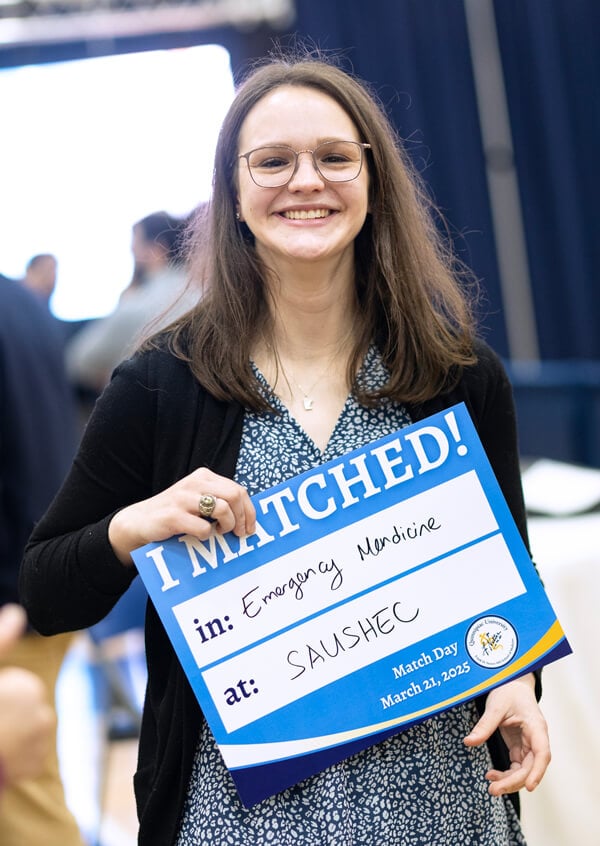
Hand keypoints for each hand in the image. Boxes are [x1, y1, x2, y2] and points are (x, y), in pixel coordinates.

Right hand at [0, 605, 54, 784]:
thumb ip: (2, 642)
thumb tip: (17, 612)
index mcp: (28, 689)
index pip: (18, 687)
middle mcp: (43, 716)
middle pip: (26, 709)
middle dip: (9, 713)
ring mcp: (40, 745)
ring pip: (28, 732)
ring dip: (14, 735)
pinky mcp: (34, 767)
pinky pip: (29, 756)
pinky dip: (17, 758)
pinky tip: (0, 758)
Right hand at [108, 467, 255, 564]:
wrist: (139, 521)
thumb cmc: (174, 513)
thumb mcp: (197, 499)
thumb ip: (218, 500)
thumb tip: (247, 517)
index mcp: (204, 477)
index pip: (238, 489)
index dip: (249, 511)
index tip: (249, 528)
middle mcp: (195, 483)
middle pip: (234, 496)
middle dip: (242, 518)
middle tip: (238, 533)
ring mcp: (183, 498)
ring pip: (222, 509)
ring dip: (227, 526)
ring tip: (219, 533)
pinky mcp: (173, 515)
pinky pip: (203, 528)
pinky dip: (206, 535)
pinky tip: (200, 536)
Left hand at [464, 673, 549, 795]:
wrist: (512, 683)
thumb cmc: (508, 691)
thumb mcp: (495, 706)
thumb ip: (484, 725)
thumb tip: (469, 742)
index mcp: (536, 727)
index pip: (542, 753)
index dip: (537, 772)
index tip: (529, 787)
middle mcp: (536, 739)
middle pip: (531, 767)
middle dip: (513, 781)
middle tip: (493, 790)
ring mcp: (529, 745)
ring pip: (524, 770)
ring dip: (509, 781)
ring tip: (491, 787)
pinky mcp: (520, 747)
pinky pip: (517, 766)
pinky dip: (506, 774)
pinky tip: (491, 775)